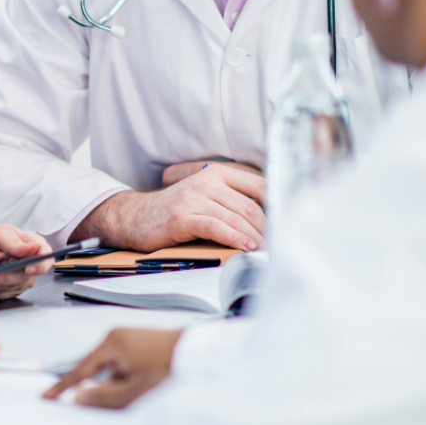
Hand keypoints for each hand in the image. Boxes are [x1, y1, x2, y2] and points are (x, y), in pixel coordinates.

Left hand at [0, 224, 52, 299]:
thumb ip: (14, 242)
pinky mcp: (9, 289)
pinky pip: (2, 295)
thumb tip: (35, 248)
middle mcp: (28, 263)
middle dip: (6, 278)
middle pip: (28, 277)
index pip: (46, 256)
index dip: (41, 265)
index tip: (28, 269)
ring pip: (14, 288)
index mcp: (31, 244)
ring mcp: (19, 278)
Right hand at [43, 328, 180, 407]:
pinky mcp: (139, 342)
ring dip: (120, 385)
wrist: (198, 354)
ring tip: (141, 389)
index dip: (62, 386)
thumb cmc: (169, 368)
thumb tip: (78, 398)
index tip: (46, 396)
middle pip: (96, 368)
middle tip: (120, 397)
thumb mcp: (134, 391)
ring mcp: (129, 337)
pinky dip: (128, 378)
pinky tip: (144, 384)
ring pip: (112, 369)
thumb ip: (103, 397)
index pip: (80, 369)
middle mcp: (117, 335)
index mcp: (111, 342)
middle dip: (103, 387)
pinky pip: (123, 364)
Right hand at [71, 164, 265, 251]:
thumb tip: (270, 221)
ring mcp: (194, 198)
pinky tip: (246, 247)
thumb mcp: (205, 197)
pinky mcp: (183, 217)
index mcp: (216, 173)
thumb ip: (232, 201)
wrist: (136, 217)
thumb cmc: (177, 211)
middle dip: (268, 228)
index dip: (277, 206)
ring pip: (235, 217)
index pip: (258, 186)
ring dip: (255, 236)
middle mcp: (206, 181)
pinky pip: (215, 227)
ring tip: (267, 251)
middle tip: (281, 245)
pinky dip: (234, 238)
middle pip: (250, 205)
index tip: (289, 224)